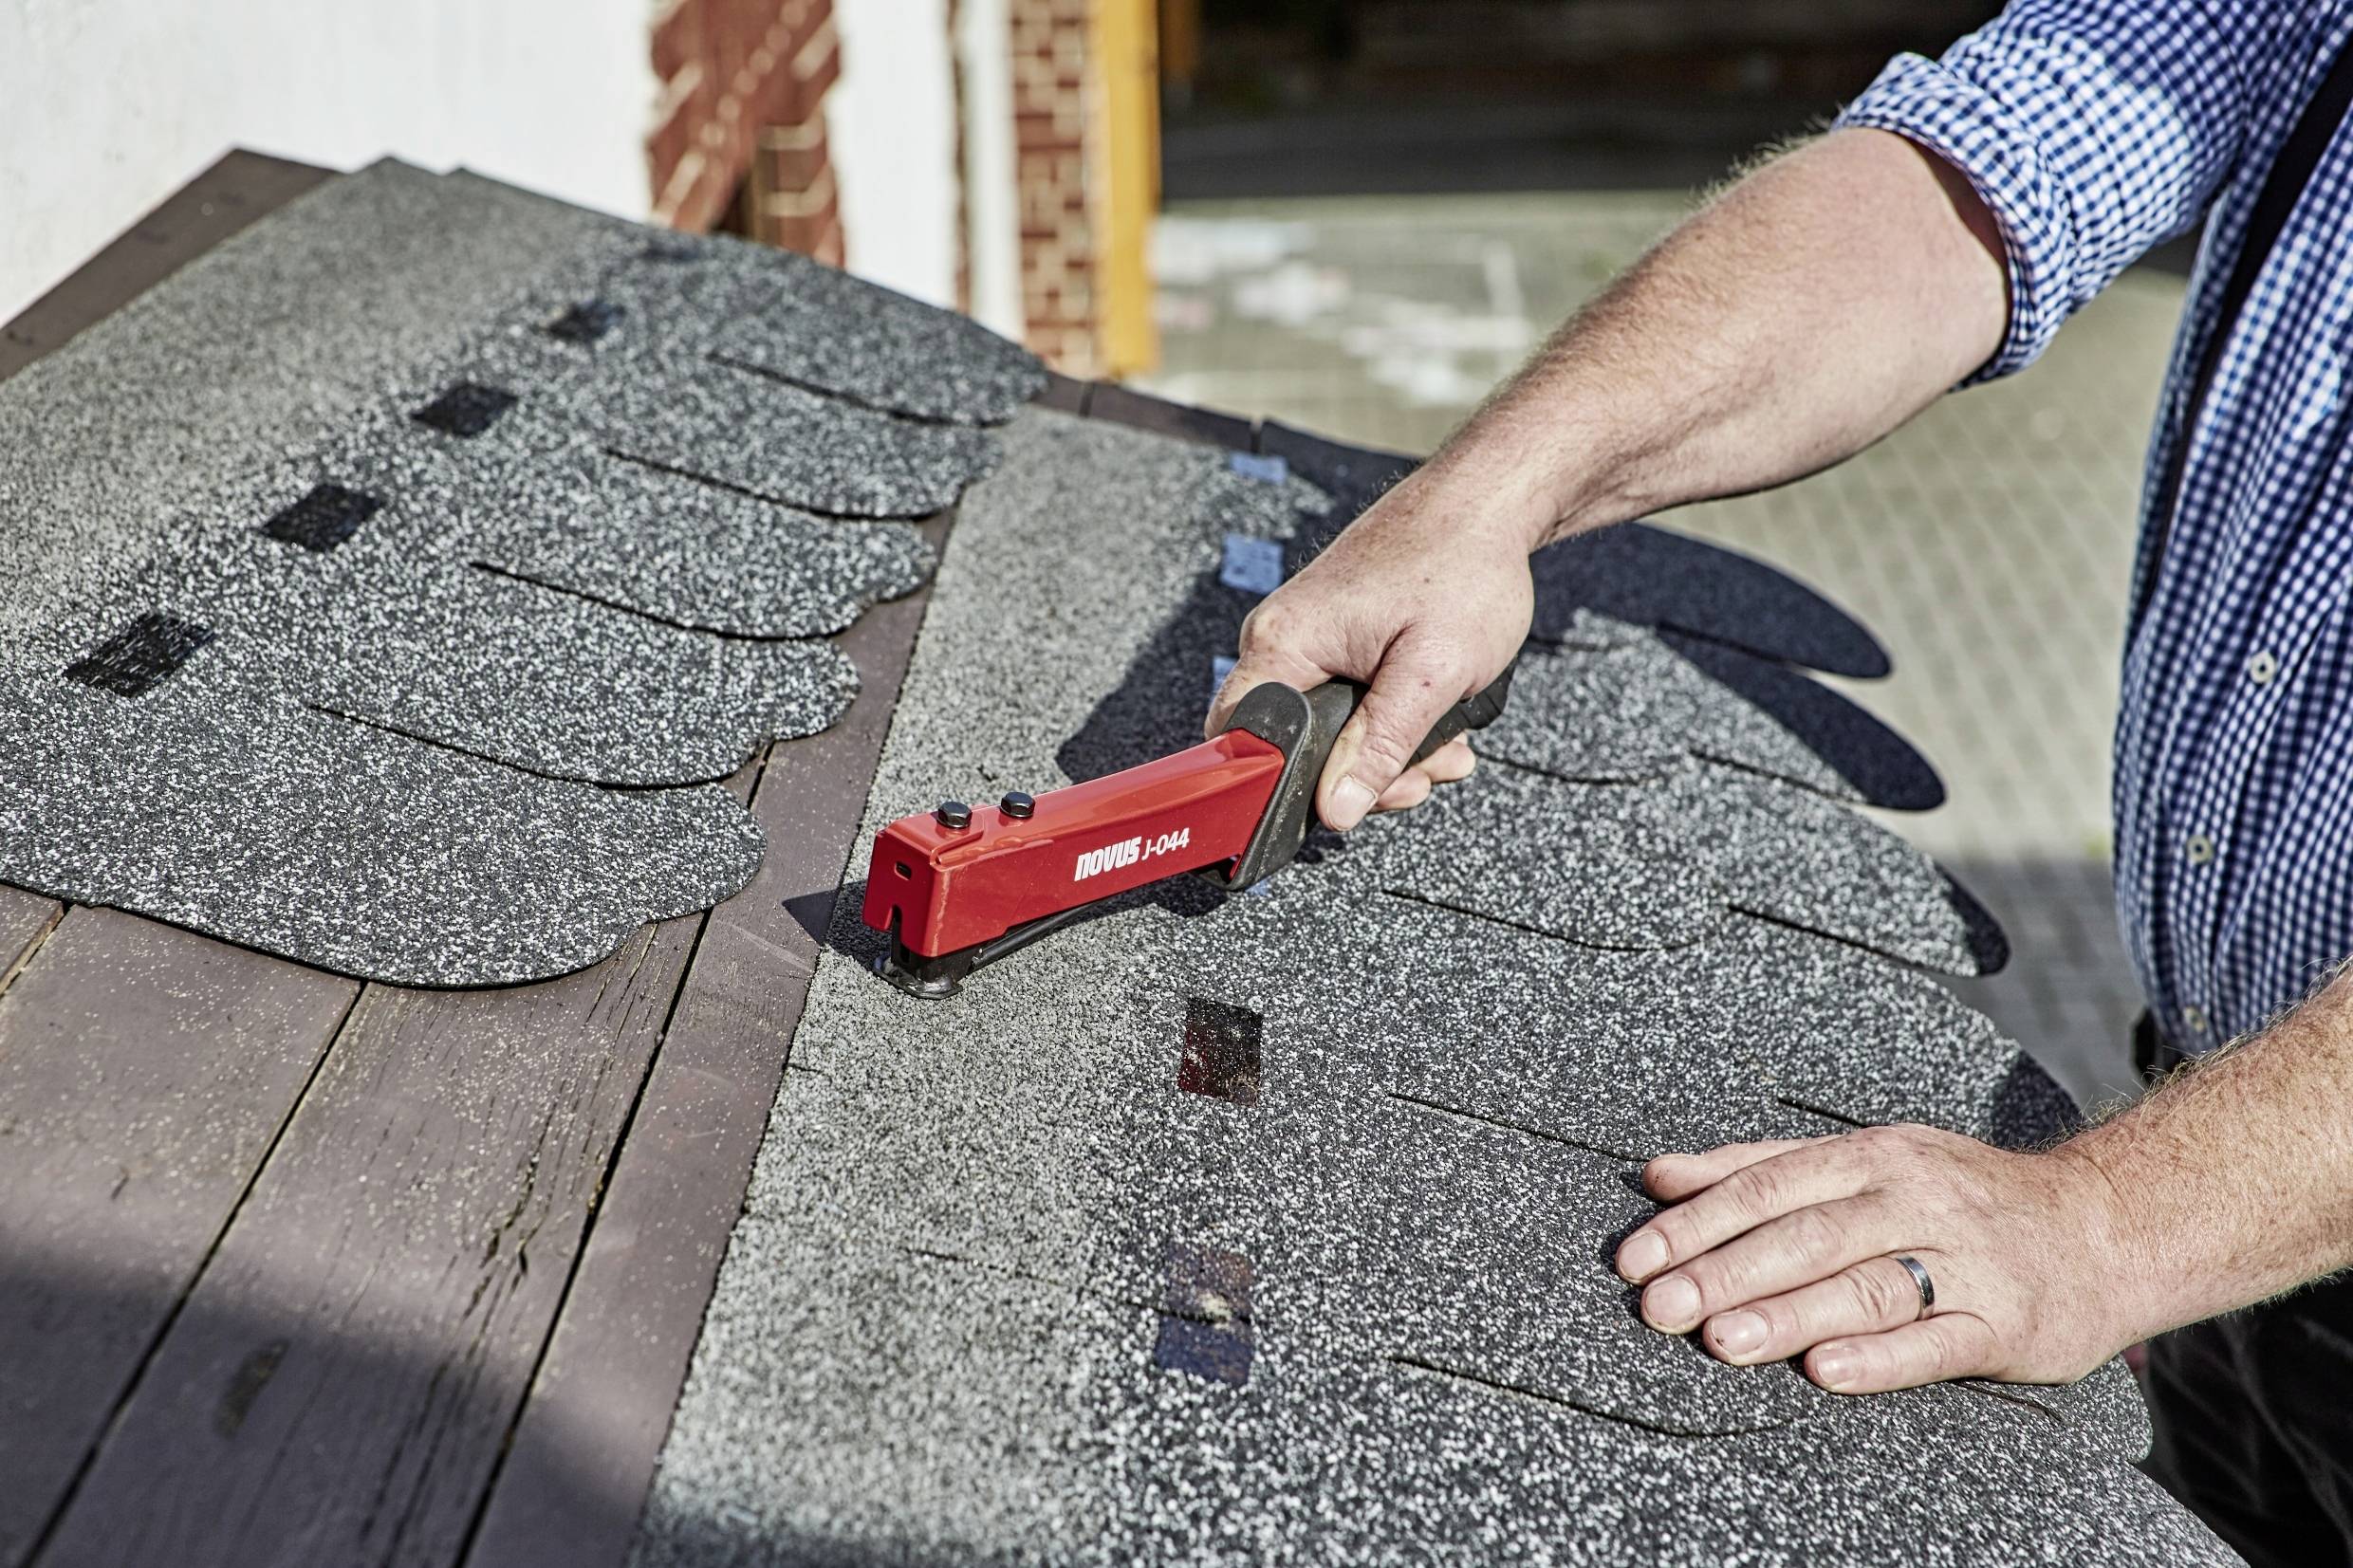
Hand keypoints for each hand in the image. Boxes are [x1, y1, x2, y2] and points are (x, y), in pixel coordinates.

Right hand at [1207, 470, 1534, 830]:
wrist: (1489, 503)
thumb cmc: (1462, 568)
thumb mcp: (1430, 676)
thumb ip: (1379, 747)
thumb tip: (1335, 810)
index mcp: (1284, 643)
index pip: (1238, 741)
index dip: (1275, 790)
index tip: (1332, 810)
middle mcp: (1283, 639)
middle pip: (1294, 746)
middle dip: (1363, 775)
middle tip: (1420, 774)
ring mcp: (1312, 638)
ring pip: (1333, 730)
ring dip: (1392, 752)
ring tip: (1446, 743)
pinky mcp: (1340, 638)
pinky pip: (1353, 702)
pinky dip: (1396, 721)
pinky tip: (1439, 723)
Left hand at [1610, 1124, 2133, 1392]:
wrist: (2101, 1226)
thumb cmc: (1953, 1197)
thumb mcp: (1862, 1160)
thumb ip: (1757, 1167)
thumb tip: (1657, 1175)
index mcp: (1870, 1156)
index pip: (1767, 1184)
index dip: (1696, 1221)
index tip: (1634, 1258)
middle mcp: (1914, 1198)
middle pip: (1807, 1234)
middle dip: (1724, 1271)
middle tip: (1657, 1307)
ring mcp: (1964, 1260)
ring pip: (1864, 1286)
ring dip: (1787, 1314)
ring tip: (1718, 1341)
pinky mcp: (2007, 1322)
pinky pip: (1936, 1341)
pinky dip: (1880, 1358)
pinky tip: (1824, 1373)